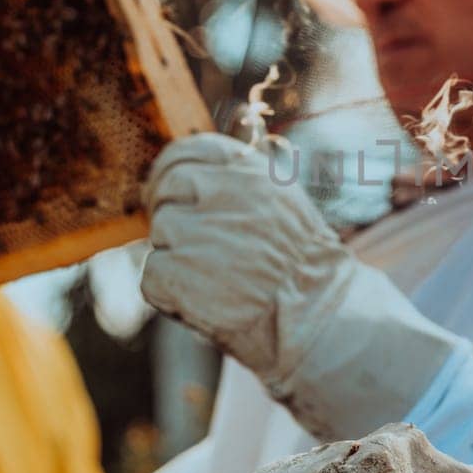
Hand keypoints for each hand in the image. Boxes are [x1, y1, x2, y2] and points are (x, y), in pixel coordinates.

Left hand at [140, 133, 459, 439]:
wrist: (319, 320)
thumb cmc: (304, 267)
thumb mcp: (284, 203)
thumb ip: (241, 182)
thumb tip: (191, 173)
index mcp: (248, 170)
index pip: (186, 152)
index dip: (171, 174)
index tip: (171, 193)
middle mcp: (221, 193)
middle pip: (166, 191)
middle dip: (173, 217)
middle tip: (194, 247)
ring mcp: (196, 233)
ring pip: (159, 236)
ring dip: (176, 259)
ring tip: (215, 280)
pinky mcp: (178, 274)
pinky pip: (153, 277)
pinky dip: (171, 296)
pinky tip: (206, 302)